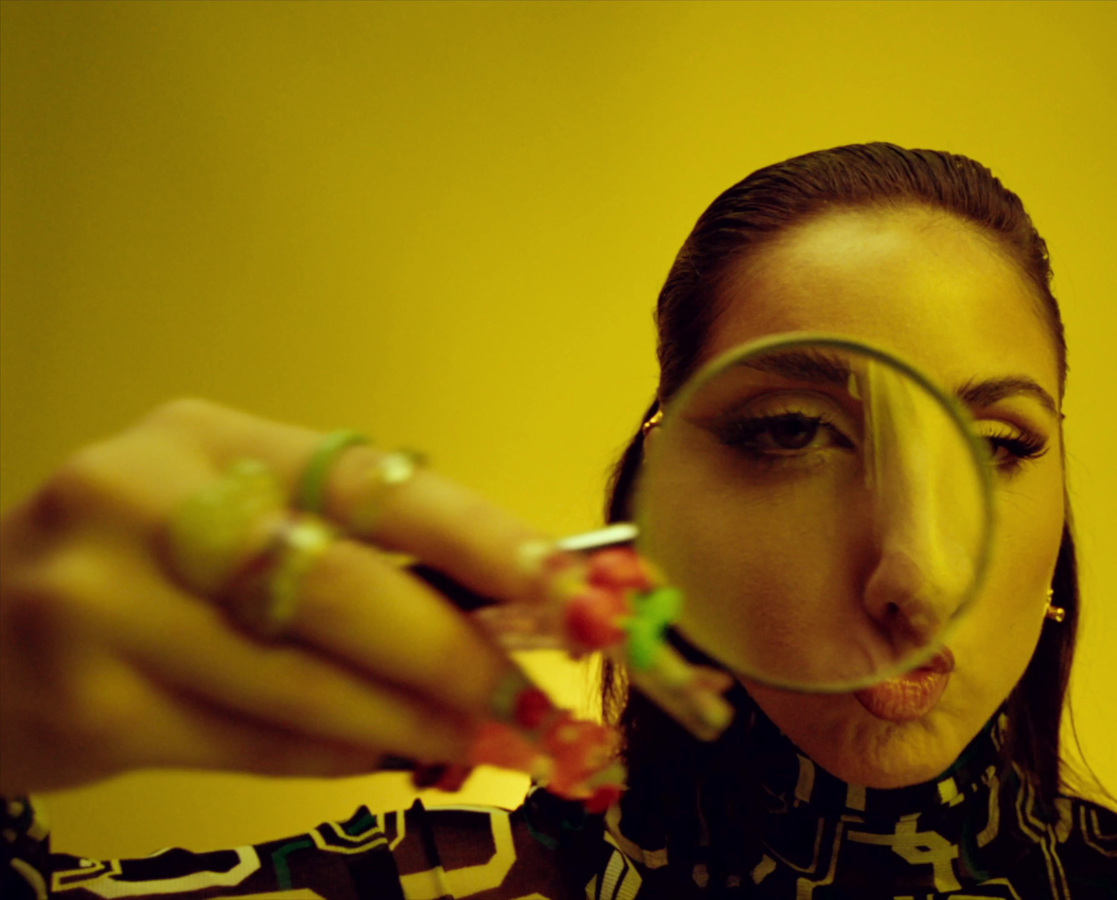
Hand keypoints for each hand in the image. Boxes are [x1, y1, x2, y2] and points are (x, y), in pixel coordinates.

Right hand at [0, 398, 577, 795]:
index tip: (579, 592)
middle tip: (535, 704)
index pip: (381, 484)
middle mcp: (145, 500)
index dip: (491, 542)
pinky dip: (334, 753)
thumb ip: (350, 552)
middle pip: (347, 588)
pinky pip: (251, 739)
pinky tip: (385, 755)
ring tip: (483, 742)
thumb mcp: (231, 522)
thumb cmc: (139, 574)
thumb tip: (505, 613)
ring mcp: (99, 601)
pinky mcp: (81, 702)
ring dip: (410, 720)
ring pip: (305, 677)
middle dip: (459, 656)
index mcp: (210, 438)